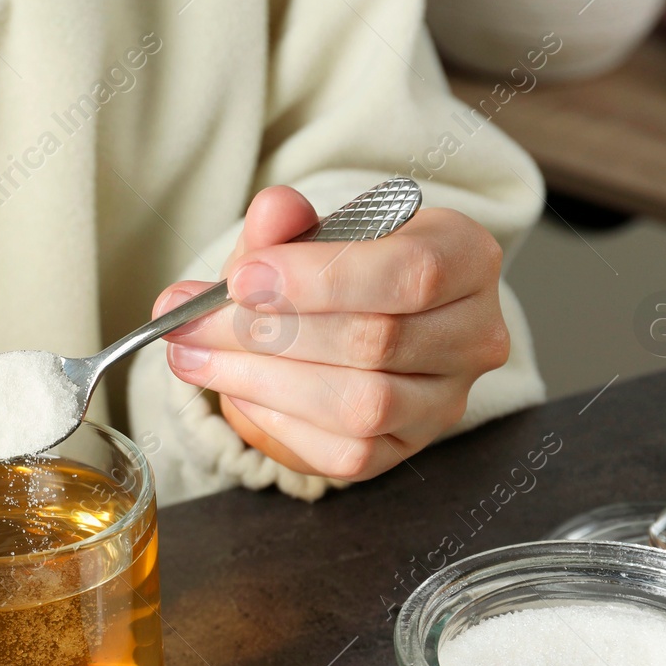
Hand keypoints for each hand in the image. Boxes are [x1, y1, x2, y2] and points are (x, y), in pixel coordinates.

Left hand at [156, 185, 510, 480]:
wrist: (345, 325)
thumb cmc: (333, 272)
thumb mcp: (308, 235)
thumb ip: (288, 224)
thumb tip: (270, 212)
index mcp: (466, 258)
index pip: (410, 273)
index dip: (321, 280)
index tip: (240, 279)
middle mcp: (474, 334)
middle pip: (376, 341)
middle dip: (269, 333)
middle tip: (191, 325)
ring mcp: (445, 401)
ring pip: (360, 404)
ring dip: (263, 381)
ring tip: (194, 358)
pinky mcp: (406, 450)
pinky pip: (345, 453)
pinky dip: (278, 421)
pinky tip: (236, 389)